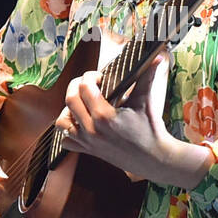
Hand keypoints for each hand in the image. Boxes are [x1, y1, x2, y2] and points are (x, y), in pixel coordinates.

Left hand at [56, 49, 213, 187]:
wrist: (154, 159)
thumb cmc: (151, 129)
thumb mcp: (145, 101)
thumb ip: (148, 77)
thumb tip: (156, 58)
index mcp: (104, 115)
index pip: (84, 87)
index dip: (89, 76)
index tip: (99, 76)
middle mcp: (92, 129)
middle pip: (70, 100)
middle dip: (76, 86)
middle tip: (87, 84)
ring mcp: (88, 142)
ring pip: (62, 122)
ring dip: (68, 109)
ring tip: (81, 103)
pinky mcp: (88, 151)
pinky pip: (66, 141)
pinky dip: (68, 131)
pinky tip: (80, 123)